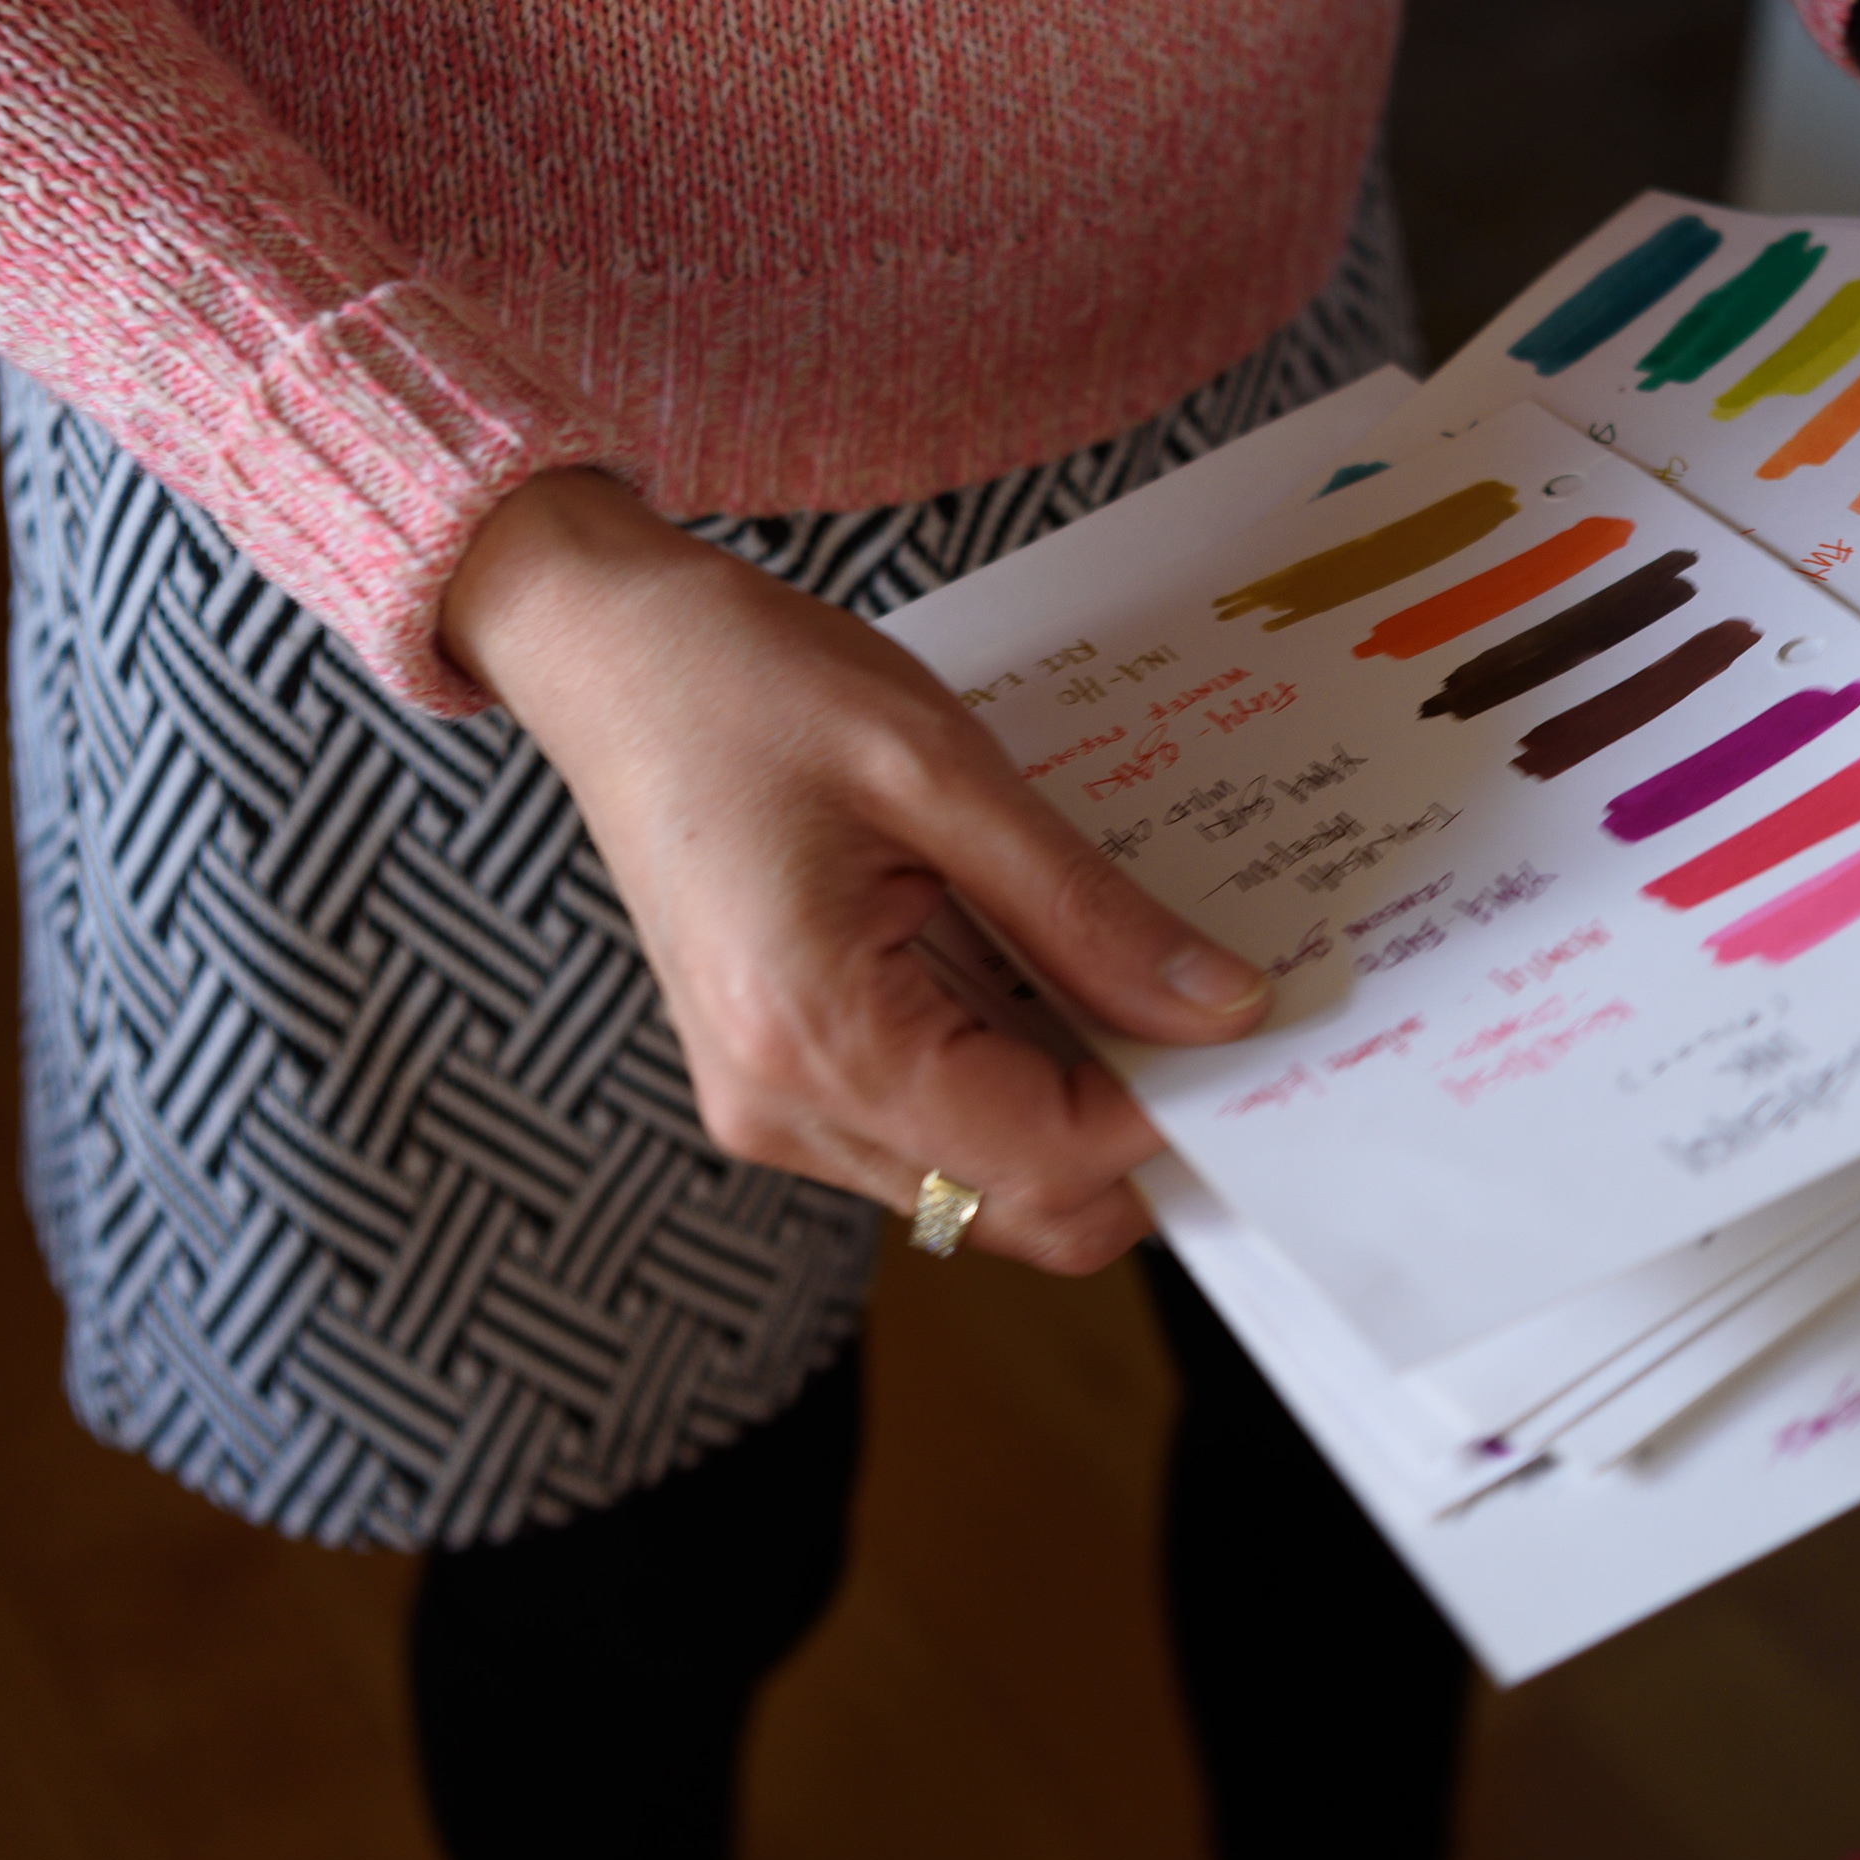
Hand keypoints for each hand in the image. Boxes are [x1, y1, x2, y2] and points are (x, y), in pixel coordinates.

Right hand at [441, 470, 1275, 1272]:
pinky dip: (1008, 1079)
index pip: (1046, 1153)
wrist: (609, 654)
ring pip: (980, 1186)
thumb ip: (1085, 912)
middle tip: (1209, 1014)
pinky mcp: (774, 1080)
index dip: (1168, 1106)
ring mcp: (768, 1108)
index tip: (1249, 1022)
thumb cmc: (751, 685)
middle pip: (1020, 1205)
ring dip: (1073, 1109)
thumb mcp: (944, 774)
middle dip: (1132, 1133)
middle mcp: (781, 1107)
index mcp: (815, 1035)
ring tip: (1121, 977)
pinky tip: (1040, 977)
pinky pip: (928, 1134)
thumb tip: (1221, 1009)